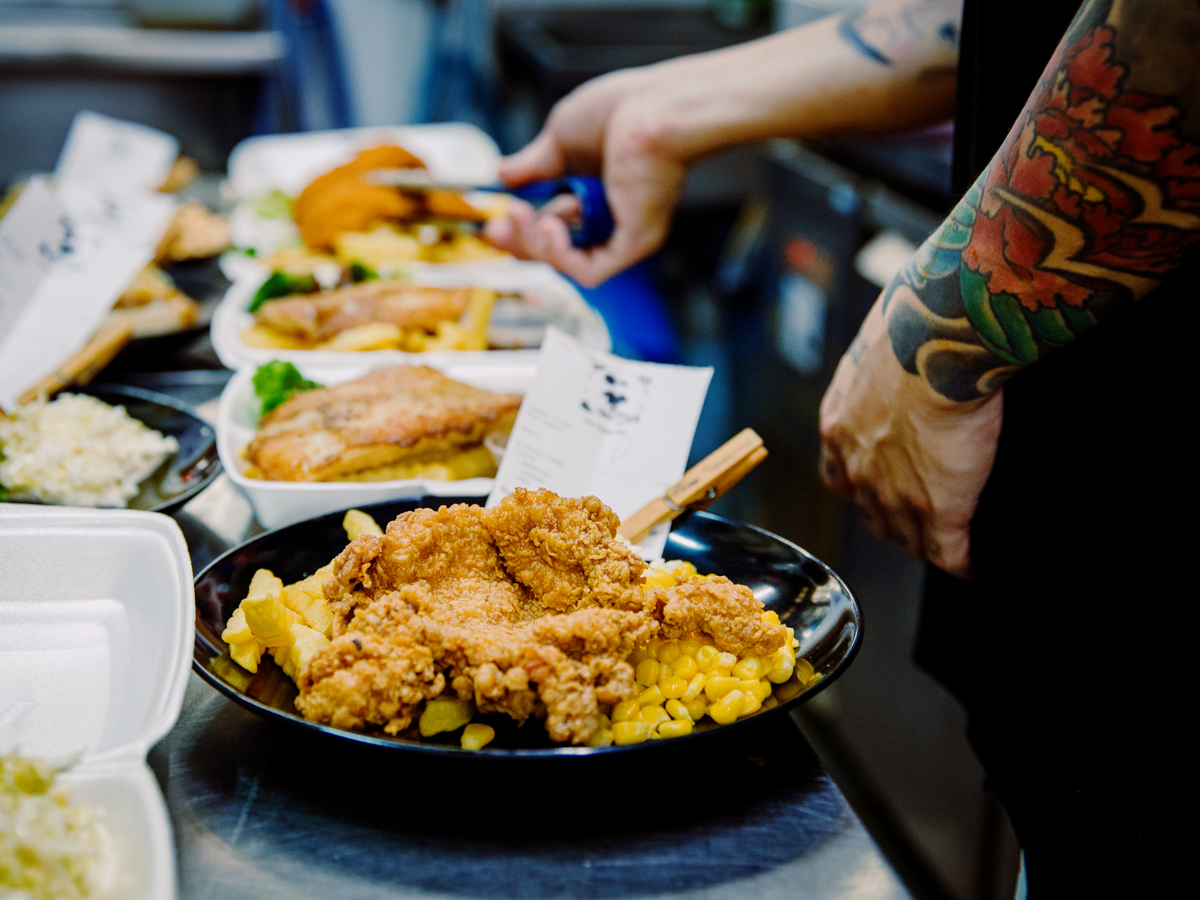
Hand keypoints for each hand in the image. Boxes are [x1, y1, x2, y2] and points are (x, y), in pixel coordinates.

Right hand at [484, 69, 687, 286]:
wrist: (653, 109)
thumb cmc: (619, 111)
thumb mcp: (561, 139)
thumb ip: (534, 165)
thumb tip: (502, 176)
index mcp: (600, 194)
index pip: (557, 228)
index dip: (523, 230)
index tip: (496, 220)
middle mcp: (614, 219)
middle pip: (558, 251)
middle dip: (521, 243)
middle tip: (494, 229)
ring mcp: (625, 234)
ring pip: (569, 263)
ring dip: (535, 243)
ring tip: (521, 213)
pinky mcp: (634, 244)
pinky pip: (590, 271)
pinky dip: (561, 256)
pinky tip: (549, 225)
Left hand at [818, 294, 1002, 576]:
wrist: (936, 338)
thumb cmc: (911, 323)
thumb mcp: (875, 347)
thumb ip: (877, 369)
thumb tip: (898, 355)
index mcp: (838, 428)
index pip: (839, 477)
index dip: (863, 487)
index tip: (882, 487)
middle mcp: (857, 467)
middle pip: (871, 513)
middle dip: (893, 520)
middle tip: (919, 519)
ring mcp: (895, 493)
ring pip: (905, 538)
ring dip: (924, 543)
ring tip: (947, 544)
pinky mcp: (939, 508)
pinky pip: (947, 554)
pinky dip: (961, 563)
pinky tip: (974, 564)